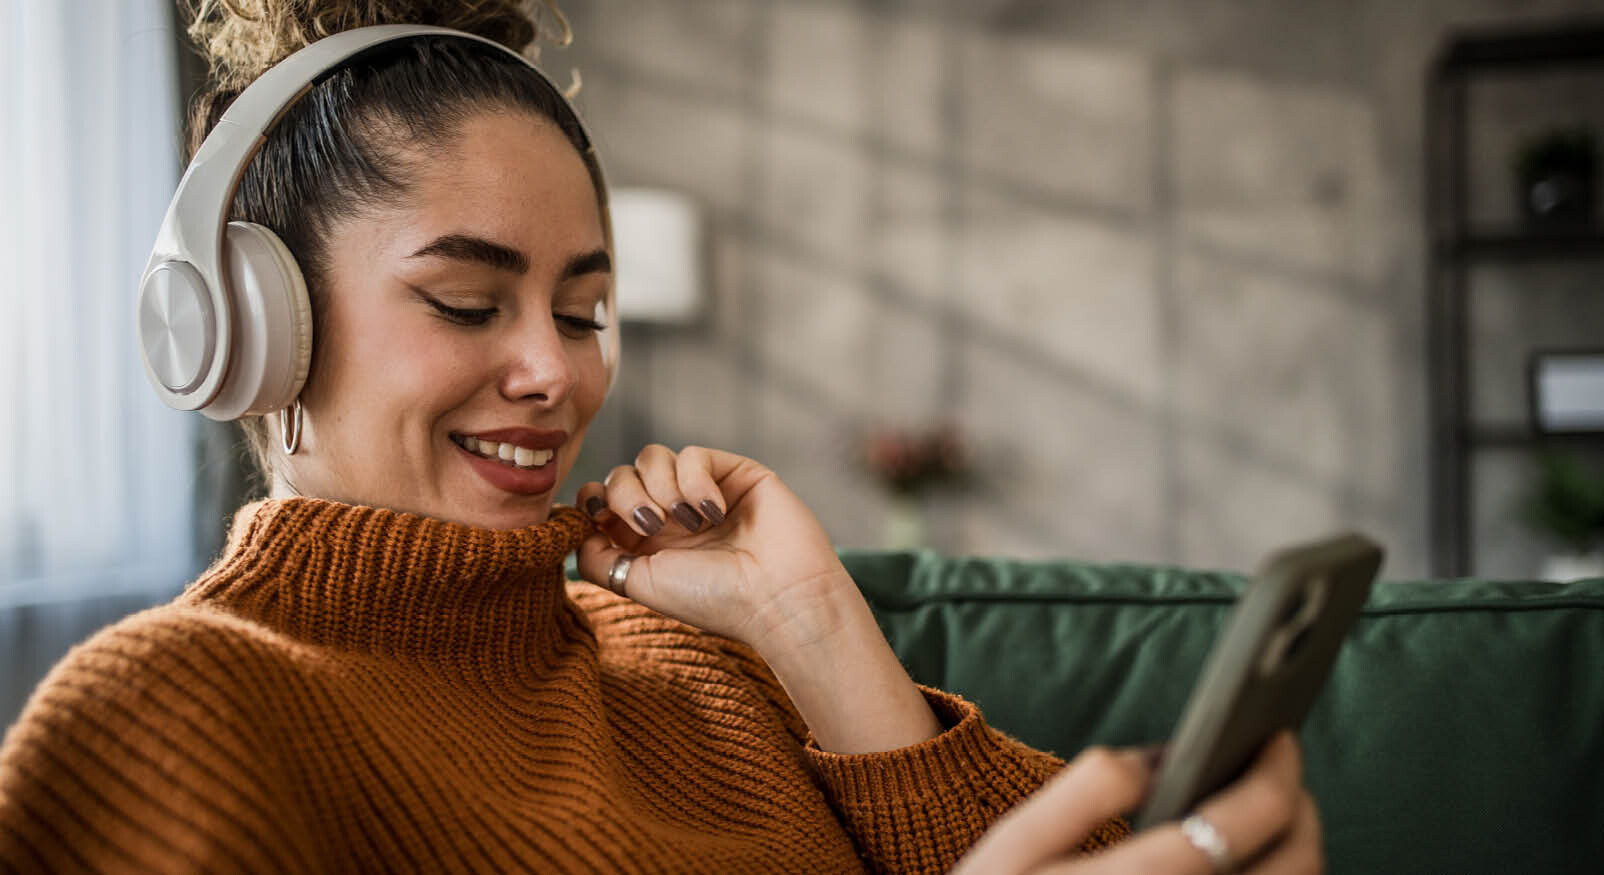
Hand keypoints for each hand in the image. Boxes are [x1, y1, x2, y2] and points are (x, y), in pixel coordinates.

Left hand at [573, 444, 851, 649]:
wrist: (776, 597)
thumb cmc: (712, 599)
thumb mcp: (638, 583)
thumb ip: (597, 558)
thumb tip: (575, 529)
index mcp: (647, 543)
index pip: (602, 500)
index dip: (592, 501)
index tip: (599, 519)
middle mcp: (672, 515)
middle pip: (621, 475)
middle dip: (625, 496)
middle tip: (651, 526)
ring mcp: (702, 491)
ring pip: (651, 457)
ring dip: (659, 487)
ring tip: (687, 522)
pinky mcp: (735, 472)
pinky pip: (693, 454)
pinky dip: (694, 481)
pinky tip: (713, 512)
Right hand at [953, 732, 1321, 873]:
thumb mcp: (1016, 844)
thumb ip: (1088, 789)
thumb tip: (1162, 756)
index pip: (1241, 822)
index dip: (1275, 772)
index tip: (1276, 737)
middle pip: (1293, 869)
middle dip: (1301, 808)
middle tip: (1280, 773)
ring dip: (1298, 852)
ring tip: (1269, 817)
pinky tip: (1248, 865)